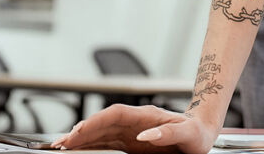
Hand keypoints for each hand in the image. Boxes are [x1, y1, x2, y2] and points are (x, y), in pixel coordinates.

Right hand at [51, 104, 216, 153]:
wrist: (202, 132)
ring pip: (100, 132)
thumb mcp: (188, 134)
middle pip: (102, 123)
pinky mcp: (130, 142)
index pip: (115, 114)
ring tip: (62, 146)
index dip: (96, 121)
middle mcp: (134, 122)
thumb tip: (145, 136)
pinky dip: (90, 145)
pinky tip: (79, 150)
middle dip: (80, 131)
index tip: (80, 130)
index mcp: (146, 116)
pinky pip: (105, 142)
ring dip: (81, 139)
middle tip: (61, 143)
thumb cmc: (196, 133)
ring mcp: (130, 132)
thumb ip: (168, 133)